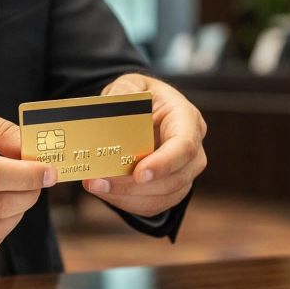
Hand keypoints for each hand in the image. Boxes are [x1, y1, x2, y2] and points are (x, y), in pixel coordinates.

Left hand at [83, 74, 206, 216]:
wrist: (143, 111)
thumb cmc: (141, 97)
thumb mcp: (131, 84)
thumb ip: (125, 91)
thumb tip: (114, 105)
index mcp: (187, 119)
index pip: (184, 146)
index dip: (164, 163)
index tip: (139, 174)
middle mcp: (193, 149)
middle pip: (175, 178)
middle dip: (135, 186)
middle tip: (99, 181)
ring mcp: (185, 171)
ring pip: (164, 196)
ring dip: (127, 197)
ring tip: (95, 186)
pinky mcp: (171, 188)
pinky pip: (153, 205)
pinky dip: (127, 202)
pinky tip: (105, 191)